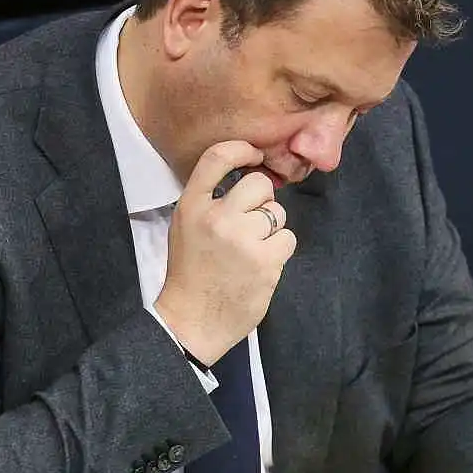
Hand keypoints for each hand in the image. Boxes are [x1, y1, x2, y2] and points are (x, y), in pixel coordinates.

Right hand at [155, 140, 296, 364]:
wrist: (191, 322)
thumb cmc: (191, 273)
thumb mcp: (185, 227)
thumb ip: (210, 201)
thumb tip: (251, 177)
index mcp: (191, 207)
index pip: (217, 158)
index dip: (241, 150)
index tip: (254, 156)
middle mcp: (217, 218)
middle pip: (260, 184)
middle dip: (262, 200)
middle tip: (251, 223)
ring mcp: (243, 240)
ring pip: (277, 214)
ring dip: (271, 229)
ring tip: (252, 250)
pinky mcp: (265, 262)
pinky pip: (288, 239)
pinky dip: (279, 251)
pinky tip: (261, 265)